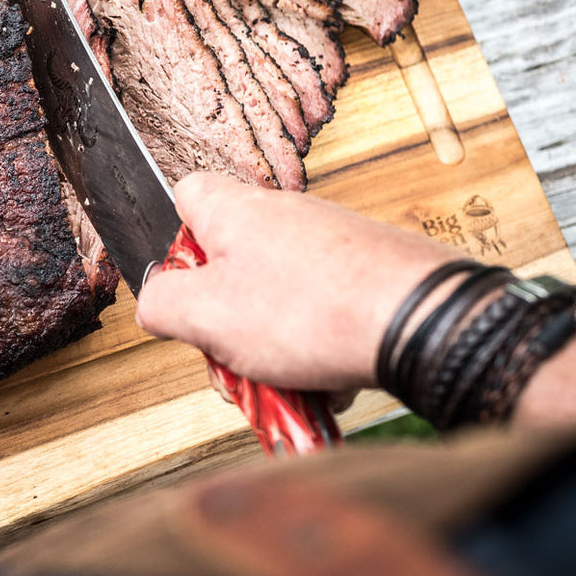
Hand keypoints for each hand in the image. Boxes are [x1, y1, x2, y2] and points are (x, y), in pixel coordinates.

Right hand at [135, 172, 461, 392]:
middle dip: (225, 323)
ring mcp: (330, 244)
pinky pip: (321, 315)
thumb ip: (161, 304)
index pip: (184, 196)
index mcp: (235, 211)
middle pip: (230, 266)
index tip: (180, 289)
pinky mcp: (368, 273)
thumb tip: (153, 304)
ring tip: (286, 379)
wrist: (422, 322)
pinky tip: (325, 379)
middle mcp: (284, 216)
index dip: (171, 243)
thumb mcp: (205, 315)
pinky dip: (315, 349)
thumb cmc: (311, 312)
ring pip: (275, 299)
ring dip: (270, 346)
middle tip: (231, 358)